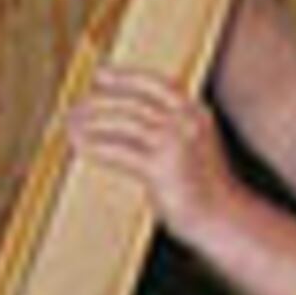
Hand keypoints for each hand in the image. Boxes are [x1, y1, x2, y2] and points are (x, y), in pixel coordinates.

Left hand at [65, 67, 239, 240]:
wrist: (223, 219)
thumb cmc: (206, 190)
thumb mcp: (194, 148)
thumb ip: (172, 129)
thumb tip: (128, 122)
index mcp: (195, 112)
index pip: (154, 83)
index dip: (124, 76)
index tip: (99, 76)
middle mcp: (186, 121)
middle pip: (132, 101)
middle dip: (99, 102)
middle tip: (75, 108)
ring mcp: (174, 143)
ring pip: (122, 122)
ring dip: (91, 123)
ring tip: (71, 127)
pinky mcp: (160, 167)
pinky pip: (118, 151)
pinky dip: (96, 147)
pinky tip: (82, 147)